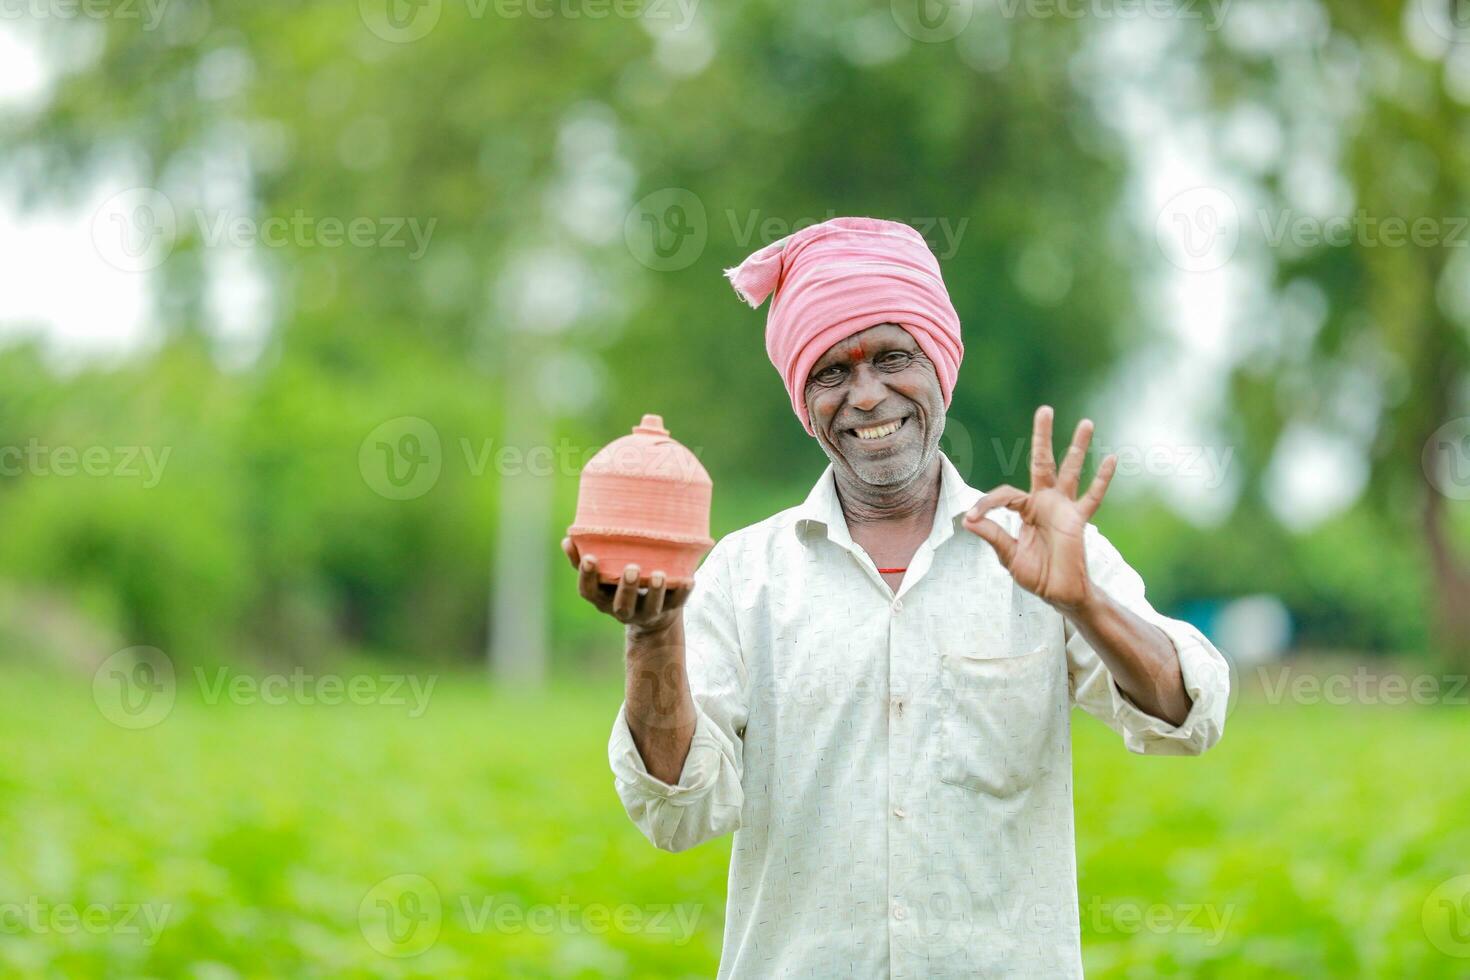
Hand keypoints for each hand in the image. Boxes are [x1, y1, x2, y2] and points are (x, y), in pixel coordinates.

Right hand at [560, 537, 693, 634]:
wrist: (652, 615)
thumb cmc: (619, 584)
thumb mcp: (602, 574)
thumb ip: (582, 559)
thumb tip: (568, 538)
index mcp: (602, 598)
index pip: (588, 592)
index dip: (587, 577)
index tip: (590, 558)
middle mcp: (623, 610)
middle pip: (622, 605)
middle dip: (626, 588)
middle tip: (631, 568)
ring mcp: (647, 612)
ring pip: (651, 607)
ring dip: (655, 592)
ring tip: (659, 574)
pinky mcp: (669, 610)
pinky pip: (677, 603)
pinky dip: (683, 592)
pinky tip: (689, 580)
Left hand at [961, 405, 1116, 611]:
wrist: (1061, 595)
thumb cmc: (1036, 575)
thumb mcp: (1009, 556)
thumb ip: (994, 535)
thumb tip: (968, 520)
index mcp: (1025, 510)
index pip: (1004, 495)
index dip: (987, 504)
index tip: (973, 517)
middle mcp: (1044, 503)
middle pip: (1043, 462)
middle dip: (1043, 437)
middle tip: (1045, 409)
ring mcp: (1063, 509)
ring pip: (1070, 472)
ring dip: (1078, 447)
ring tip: (1086, 422)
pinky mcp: (1078, 521)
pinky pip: (1092, 497)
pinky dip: (1102, 480)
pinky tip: (1111, 458)